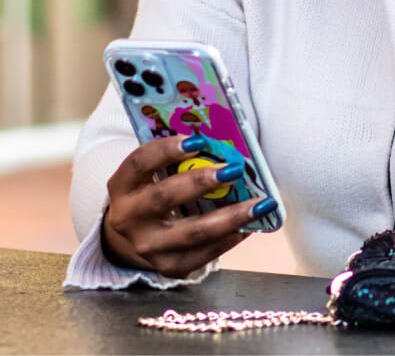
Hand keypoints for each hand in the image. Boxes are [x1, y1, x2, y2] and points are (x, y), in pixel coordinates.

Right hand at [101, 135, 272, 278]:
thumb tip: (227, 143)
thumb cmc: (157, 187)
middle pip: (165, 197)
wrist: (139, 232)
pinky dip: (229, 239)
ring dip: (230, 216)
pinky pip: (202, 255)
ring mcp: (146, 246)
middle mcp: (128, 218)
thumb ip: (182, 156)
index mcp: (123, 185)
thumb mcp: (157, 170)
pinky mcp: (167, 266)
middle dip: (201, 182)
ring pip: (191, 233)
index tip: (198, 139)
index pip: (140, 163)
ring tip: (260, 204)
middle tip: (234, 170)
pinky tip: (249, 226)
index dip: (166, 150)